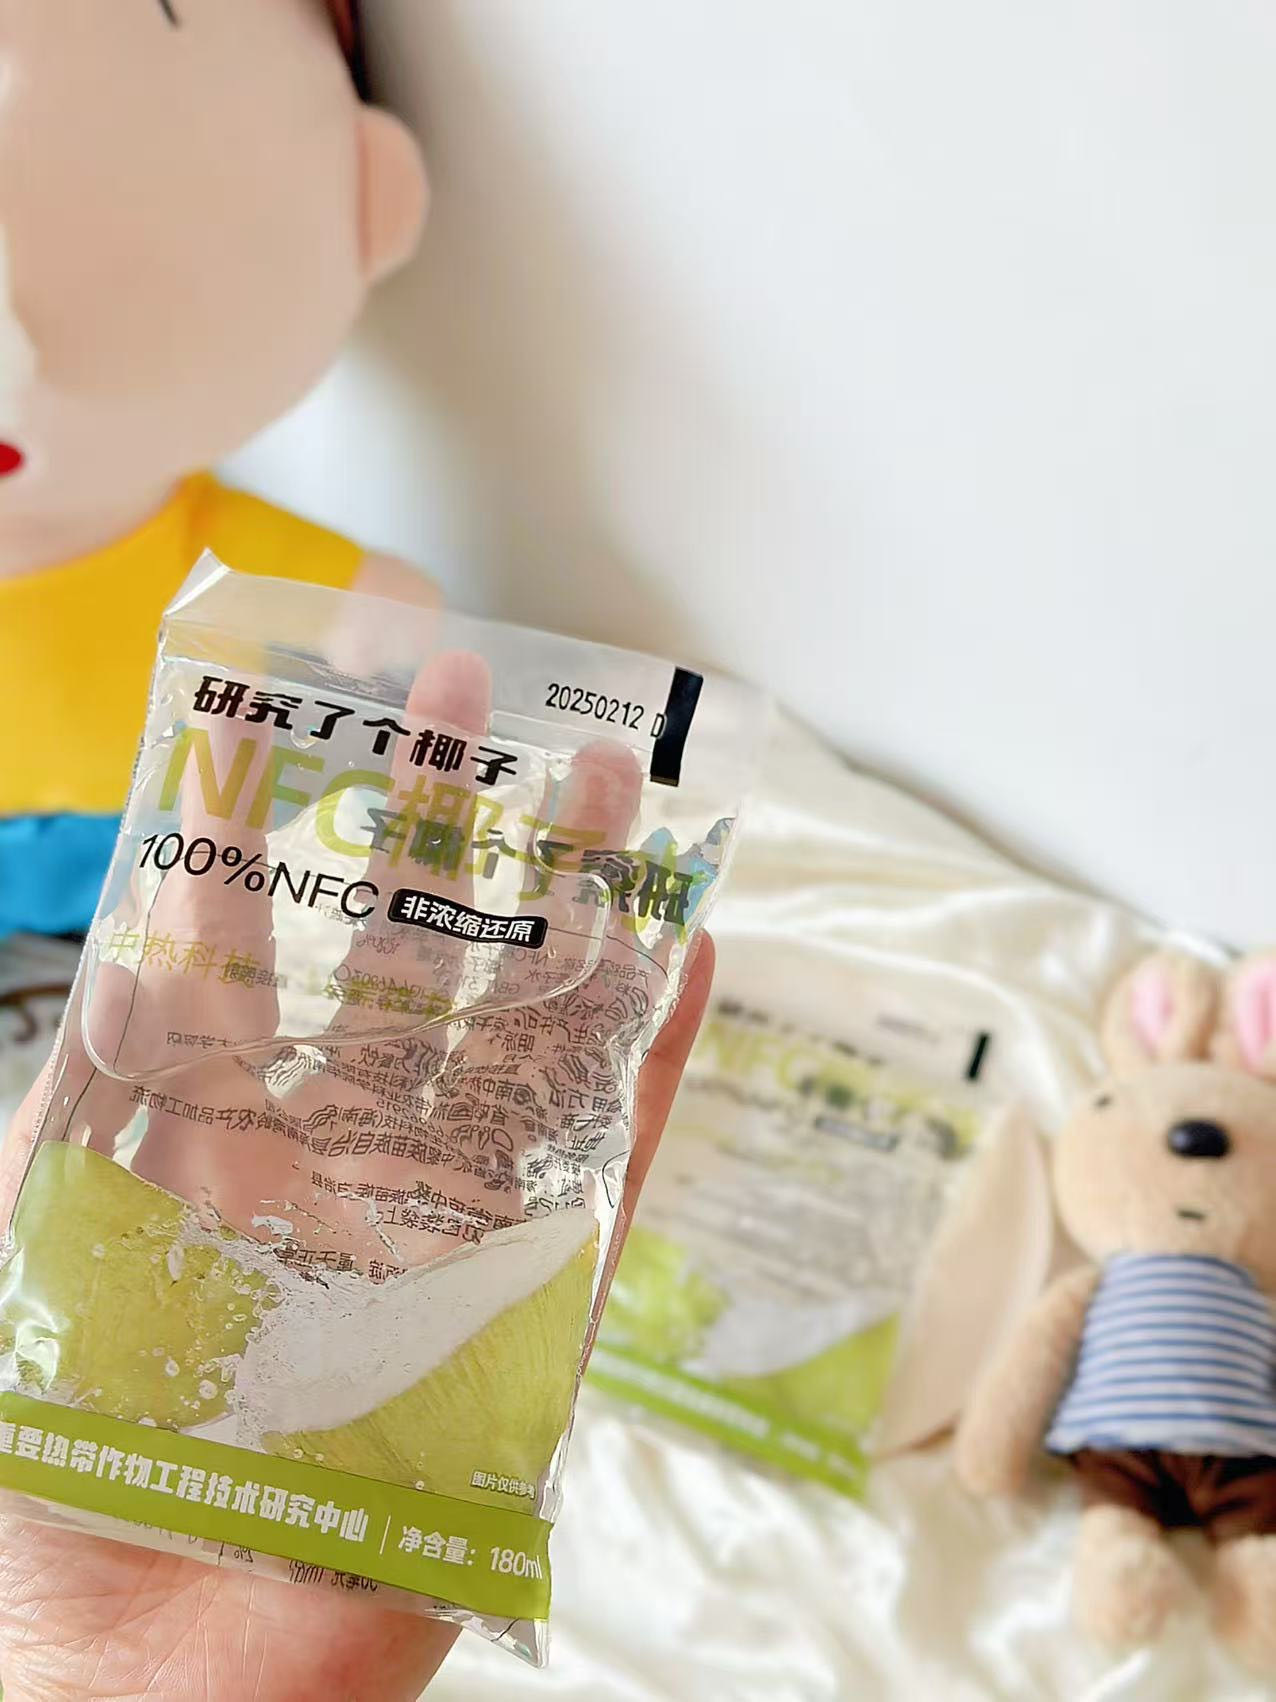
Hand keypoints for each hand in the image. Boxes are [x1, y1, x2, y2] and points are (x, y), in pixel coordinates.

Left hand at [0, 646, 714, 1701]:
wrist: (153, 1687)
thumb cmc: (60, 1485)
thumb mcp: (38, 1260)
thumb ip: (79, 1105)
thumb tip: (125, 939)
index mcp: (215, 1148)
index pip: (257, 951)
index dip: (277, 829)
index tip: (296, 712)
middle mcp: (340, 1165)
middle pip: (407, 967)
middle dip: (438, 832)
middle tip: (470, 696)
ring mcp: (445, 1227)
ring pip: (522, 1037)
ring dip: (566, 910)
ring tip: (604, 787)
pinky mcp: (532, 1311)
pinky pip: (608, 1167)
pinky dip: (655, 1060)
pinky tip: (688, 952)